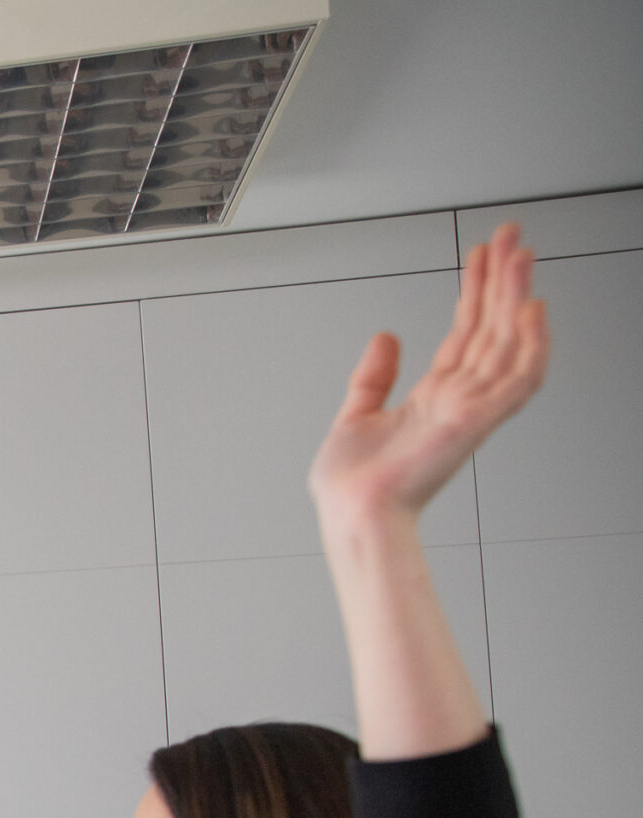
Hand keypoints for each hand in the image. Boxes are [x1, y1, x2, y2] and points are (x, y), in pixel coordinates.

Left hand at [309, 222, 549, 527]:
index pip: (465, 334)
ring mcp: (471, 409)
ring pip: (507, 342)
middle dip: (502, 280)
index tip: (483, 255)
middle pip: (491, 328)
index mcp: (432, 399)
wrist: (350, 516)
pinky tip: (532, 310)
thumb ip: (372, 377)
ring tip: (520, 255)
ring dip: (515, 297)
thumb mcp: (354, 416)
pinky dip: (531, 345)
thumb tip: (385, 336)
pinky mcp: (476, 421)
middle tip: (513, 236)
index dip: (475, 292)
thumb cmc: (351, 487)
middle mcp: (457, 401)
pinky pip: (518, 380)